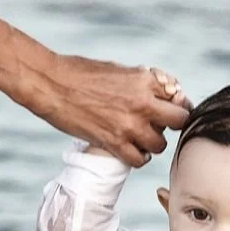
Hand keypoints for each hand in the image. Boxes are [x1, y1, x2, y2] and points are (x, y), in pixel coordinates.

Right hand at [32, 57, 192, 166]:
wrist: (51, 84)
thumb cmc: (81, 72)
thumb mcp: (118, 69)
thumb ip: (141, 83)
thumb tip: (161, 93)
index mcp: (143, 80)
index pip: (178, 98)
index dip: (178, 106)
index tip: (171, 111)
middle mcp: (141, 103)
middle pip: (178, 122)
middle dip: (172, 125)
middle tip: (160, 126)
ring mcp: (128, 125)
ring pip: (160, 145)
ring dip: (153, 144)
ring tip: (141, 139)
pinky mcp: (113, 143)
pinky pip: (139, 160)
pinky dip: (138, 158)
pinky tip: (131, 150)